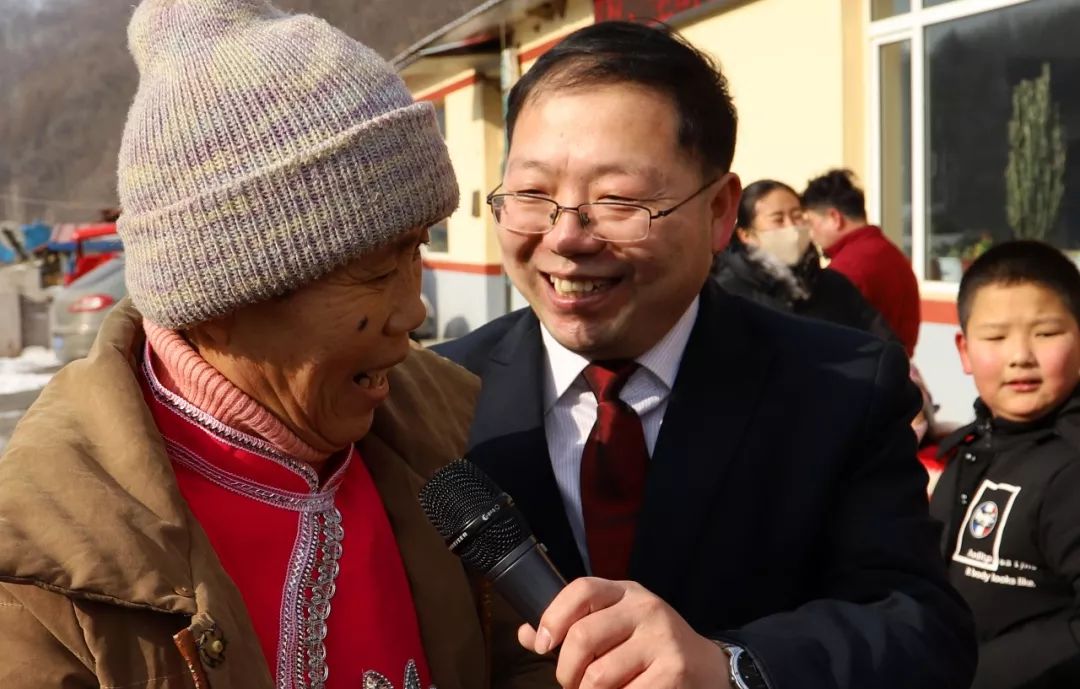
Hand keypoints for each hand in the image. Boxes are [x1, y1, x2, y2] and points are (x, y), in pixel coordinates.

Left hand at [518, 577, 730, 688]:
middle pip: (583, 637)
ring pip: (598, 676)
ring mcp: (662, 639)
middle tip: (570, 684)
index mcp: (626, 593)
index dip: (553, 616)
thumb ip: (572, 627)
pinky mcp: (673, 671)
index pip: (581, 590)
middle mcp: (645, 608)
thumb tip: (525, 633)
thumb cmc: (649, 648)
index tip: (541, 645)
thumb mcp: (616, 626)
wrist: (707, 668)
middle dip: (566, 672)